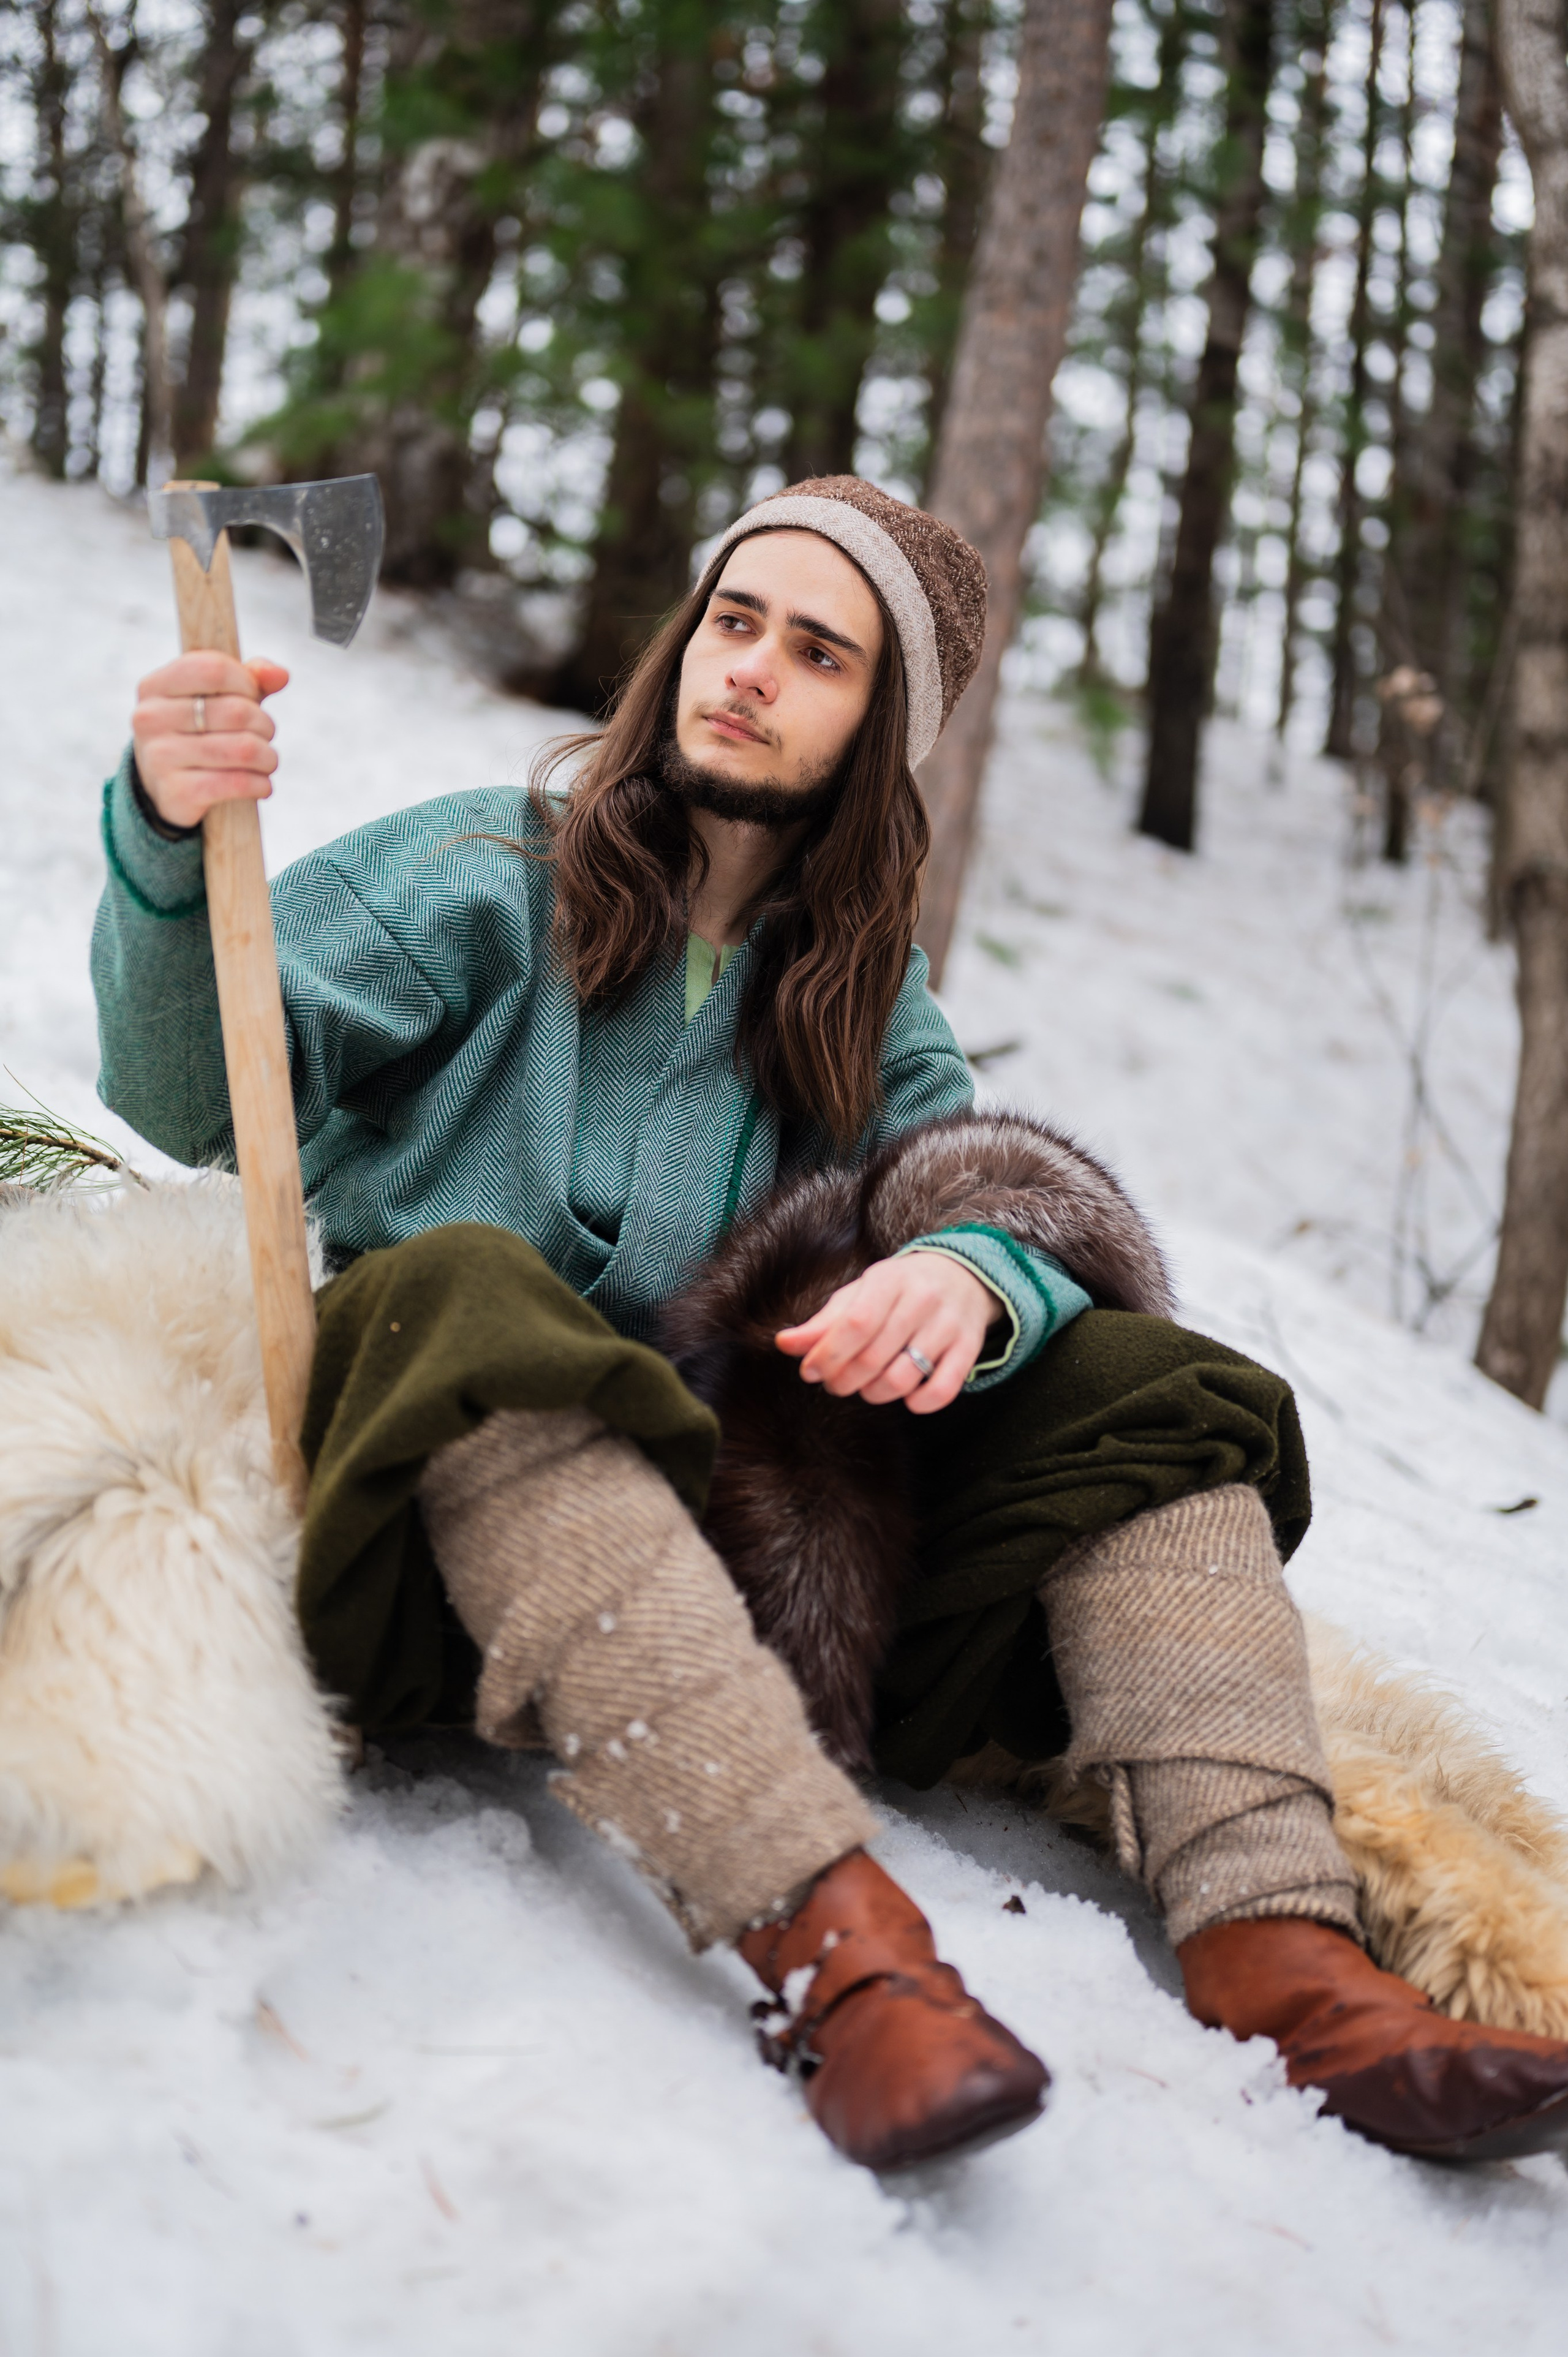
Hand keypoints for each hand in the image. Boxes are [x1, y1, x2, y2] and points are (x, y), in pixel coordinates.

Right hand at [130, 653, 289, 829]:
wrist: (166, 786)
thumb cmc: (199, 731)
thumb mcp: (217, 697)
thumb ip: (250, 678)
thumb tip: (280, 675)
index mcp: (155, 686)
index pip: (214, 669)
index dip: (246, 683)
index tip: (253, 697)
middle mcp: (149, 719)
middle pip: (236, 711)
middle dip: (264, 724)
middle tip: (265, 735)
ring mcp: (158, 757)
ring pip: (243, 749)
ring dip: (268, 757)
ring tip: (267, 760)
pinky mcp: (176, 793)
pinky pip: (237, 783)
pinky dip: (261, 784)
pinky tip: (262, 784)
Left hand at [775, 1251, 998, 1413]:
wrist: (961, 1277)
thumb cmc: (898, 1290)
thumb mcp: (858, 1295)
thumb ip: (823, 1323)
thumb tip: (784, 1344)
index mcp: (889, 1280)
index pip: (855, 1324)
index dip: (828, 1355)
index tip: (811, 1372)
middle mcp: (922, 1299)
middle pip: (874, 1357)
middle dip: (844, 1381)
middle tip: (835, 1384)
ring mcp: (948, 1325)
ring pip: (904, 1378)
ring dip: (875, 1394)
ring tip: (866, 1387)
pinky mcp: (969, 1348)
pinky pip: (943, 1390)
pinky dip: (919, 1403)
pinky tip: (906, 1397)